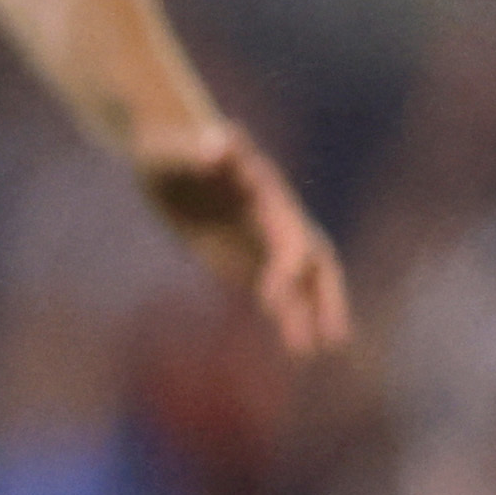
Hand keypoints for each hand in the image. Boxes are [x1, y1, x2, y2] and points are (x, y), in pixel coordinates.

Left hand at [138, 117, 353, 358]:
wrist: (163, 152)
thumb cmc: (166, 146)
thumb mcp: (170, 148)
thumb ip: (196, 148)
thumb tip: (221, 142)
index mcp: (262, 192)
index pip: (287, 235)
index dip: (285, 267)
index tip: (270, 300)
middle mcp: (273, 216)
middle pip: (313, 258)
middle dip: (324, 295)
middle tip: (332, 336)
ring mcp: (262, 236)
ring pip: (299, 280)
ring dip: (308, 313)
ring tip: (309, 352)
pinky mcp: (246, 253)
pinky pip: (275, 287)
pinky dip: (288, 313)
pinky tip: (298, 346)